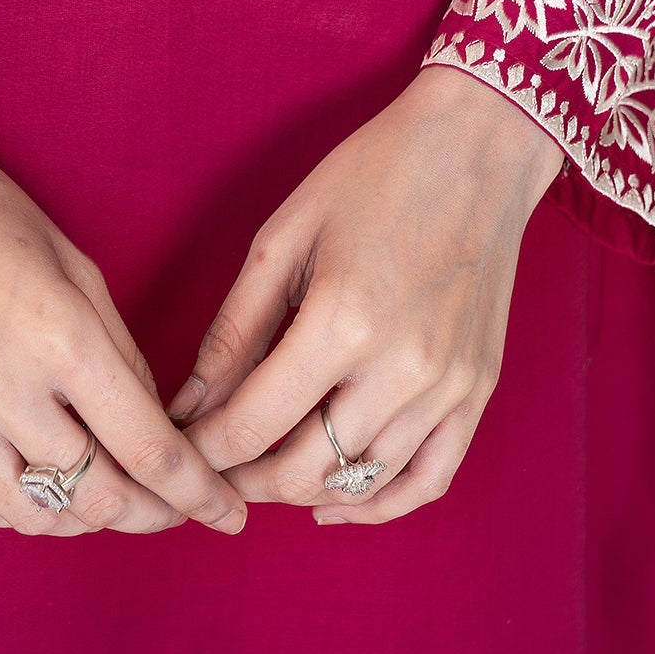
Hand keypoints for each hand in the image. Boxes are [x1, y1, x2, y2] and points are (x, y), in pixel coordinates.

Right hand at [0, 69, 246, 539]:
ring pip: (37, 517)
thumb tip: (150, 422)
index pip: (150, 450)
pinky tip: (43, 488)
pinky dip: (20, 510)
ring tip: (110, 499)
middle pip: (99, 498)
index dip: (199, 495)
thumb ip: (115, 349)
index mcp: (61, 336)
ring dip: (85, 519)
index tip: (227, 514)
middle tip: (173, 509)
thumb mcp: (70, 259)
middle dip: (151, 514)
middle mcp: (3, 390)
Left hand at [170, 66, 561, 524]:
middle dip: (244, 479)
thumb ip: (234, 329)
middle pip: (304, 470)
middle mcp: (400, 369)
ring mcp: (447, 388)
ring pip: (361, 482)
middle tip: (212, 465)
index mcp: (341, 322)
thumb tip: (188, 405)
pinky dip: (379, 505)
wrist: (477, 148)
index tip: (176, 450)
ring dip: (302, 490)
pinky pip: (428, 479)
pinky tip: (334, 500)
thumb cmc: (372, 176)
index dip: (202, 450)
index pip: (252, 425)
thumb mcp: (283, 237)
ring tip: (263, 472)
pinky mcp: (478, 391)